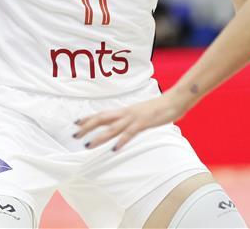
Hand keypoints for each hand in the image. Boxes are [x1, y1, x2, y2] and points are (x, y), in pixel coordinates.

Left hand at [74, 91, 190, 151]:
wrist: (176, 99)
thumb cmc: (160, 107)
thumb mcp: (142, 113)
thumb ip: (132, 119)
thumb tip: (125, 125)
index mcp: (125, 110)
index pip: (103, 113)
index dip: (88, 118)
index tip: (75, 123)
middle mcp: (126, 113)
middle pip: (102, 119)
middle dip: (87, 127)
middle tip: (74, 135)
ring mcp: (134, 117)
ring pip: (112, 128)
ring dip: (99, 137)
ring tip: (88, 145)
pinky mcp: (144, 122)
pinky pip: (130, 133)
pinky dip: (121, 141)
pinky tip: (114, 149)